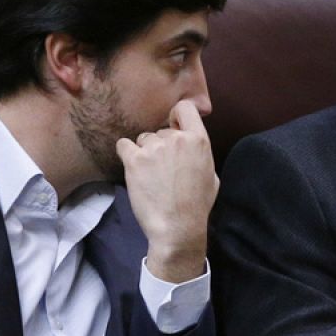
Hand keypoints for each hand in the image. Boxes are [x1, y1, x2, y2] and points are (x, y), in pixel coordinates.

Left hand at [116, 99, 217, 282]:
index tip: (174, 127)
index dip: (177, 116)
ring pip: (143, 139)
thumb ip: (200, 153)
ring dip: (145, 152)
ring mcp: (154, 148)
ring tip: (151, 175)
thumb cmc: (197, 205)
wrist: (177, 227)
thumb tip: (190, 143)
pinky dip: (126, 155)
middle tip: (163, 168)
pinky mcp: (134, 160)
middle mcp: (176, 139)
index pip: (185, 108)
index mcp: (199, 140)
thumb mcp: (211, 175)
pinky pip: (124, 145)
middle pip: (161, 130)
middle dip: (161, 145)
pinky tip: (134, 169)